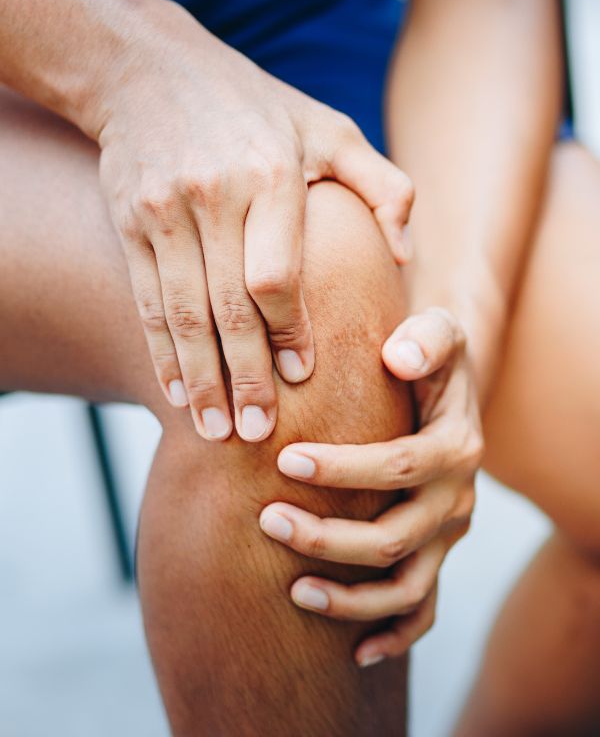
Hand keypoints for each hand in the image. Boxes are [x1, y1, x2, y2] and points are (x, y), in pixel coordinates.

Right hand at [94, 2, 413, 441]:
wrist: (149, 69)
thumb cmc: (255, 105)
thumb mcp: (328, 126)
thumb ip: (381, 186)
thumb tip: (404, 254)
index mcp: (271, 173)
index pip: (277, 275)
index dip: (288, 333)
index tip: (300, 380)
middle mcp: (214, 194)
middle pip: (228, 306)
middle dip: (244, 375)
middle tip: (258, 432)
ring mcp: (164, 209)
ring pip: (183, 313)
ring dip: (199, 379)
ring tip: (215, 431)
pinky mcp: (130, 222)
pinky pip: (147, 300)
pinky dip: (160, 352)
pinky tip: (174, 391)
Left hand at [259, 307, 482, 664]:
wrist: (443, 387)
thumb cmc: (426, 354)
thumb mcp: (437, 330)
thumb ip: (426, 337)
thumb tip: (397, 356)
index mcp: (456, 445)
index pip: (400, 465)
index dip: (345, 468)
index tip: (285, 460)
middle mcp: (457, 497)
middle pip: (397, 536)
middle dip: (330, 536)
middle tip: (269, 522)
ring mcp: (447, 534)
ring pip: (408, 585)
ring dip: (352, 596)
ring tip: (294, 592)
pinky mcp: (436, 554)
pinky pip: (423, 609)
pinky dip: (393, 634)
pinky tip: (354, 652)